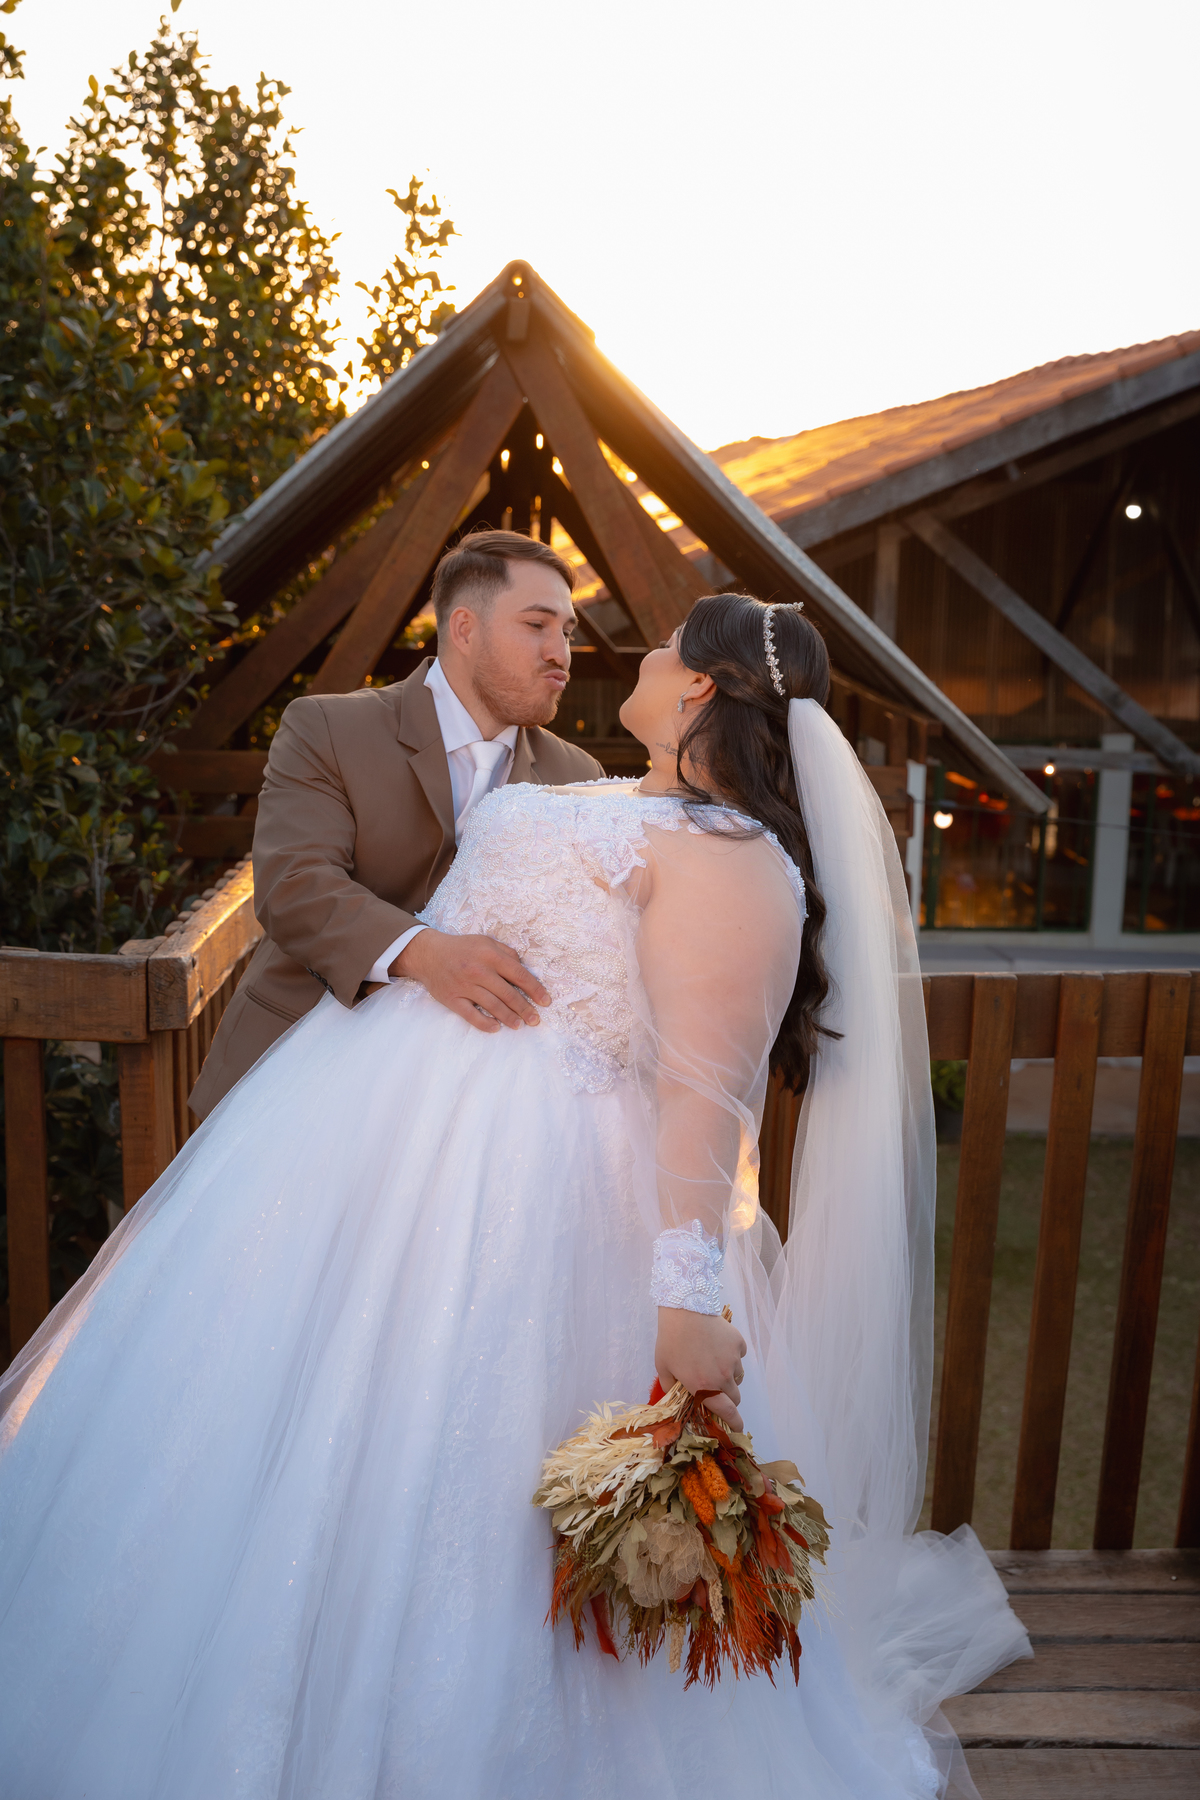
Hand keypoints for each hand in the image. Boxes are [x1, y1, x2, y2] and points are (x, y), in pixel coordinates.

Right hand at [392, 929, 549, 1032]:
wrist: (428, 953)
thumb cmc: (462, 948)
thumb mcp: (486, 942)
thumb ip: (506, 953)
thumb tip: (524, 969)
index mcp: (489, 955)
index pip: (518, 974)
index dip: (534, 989)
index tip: (545, 1001)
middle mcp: (478, 970)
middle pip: (508, 994)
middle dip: (525, 1008)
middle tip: (536, 1020)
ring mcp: (464, 986)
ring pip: (492, 1006)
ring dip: (509, 1018)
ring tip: (520, 1025)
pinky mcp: (452, 999)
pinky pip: (471, 1015)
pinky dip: (484, 1023)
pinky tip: (496, 1027)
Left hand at [654, 1307, 746, 1430]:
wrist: (685, 1310)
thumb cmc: (670, 1340)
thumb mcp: (663, 1368)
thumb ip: (670, 1387)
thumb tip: (675, 1396)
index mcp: (704, 1388)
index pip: (727, 1413)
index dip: (735, 1423)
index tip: (738, 1428)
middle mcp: (723, 1377)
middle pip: (735, 1397)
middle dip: (728, 1399)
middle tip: (716, 1390)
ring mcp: (733, 1360)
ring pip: (738, 1376)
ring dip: (730, 1377)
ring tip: (714, 1364)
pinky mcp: (738, 1343)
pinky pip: (740, 1356)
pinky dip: (732, 1355)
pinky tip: (718, 1346)